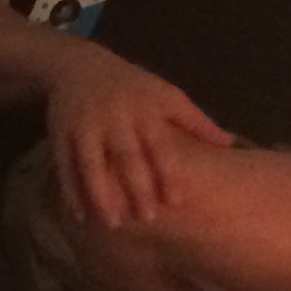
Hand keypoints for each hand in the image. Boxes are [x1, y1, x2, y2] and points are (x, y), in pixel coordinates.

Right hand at [44, 47, 234, 228]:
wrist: (80, 66)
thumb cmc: (134, 87)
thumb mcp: (166, 94)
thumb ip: (196, 120)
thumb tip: (229, 144)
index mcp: (145, 109)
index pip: (159, 144)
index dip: (167, 171)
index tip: (177, 200)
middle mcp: (115, 118)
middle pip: (126, 156)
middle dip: (136, 187)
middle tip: (147, 219)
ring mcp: (86, 126)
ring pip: (92, 164)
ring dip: (101, 194)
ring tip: (113, 224)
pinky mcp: (61, 134)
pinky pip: (65, 166)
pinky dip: (72, 192)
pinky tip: (81, 216)